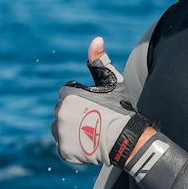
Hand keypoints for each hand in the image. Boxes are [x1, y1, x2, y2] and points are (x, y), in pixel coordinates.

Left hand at [52, 37, 148, 166]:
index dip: (83, 100)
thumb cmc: (121, 108)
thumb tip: (96, 38)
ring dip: (72, 130)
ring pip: (61, 129)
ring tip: (92, 133)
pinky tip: (88, 144)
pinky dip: (74, 146)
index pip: (67, 95)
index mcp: (67, 94)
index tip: (97, 106)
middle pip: (63, 112)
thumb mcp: (112, 80)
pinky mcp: (63, 150)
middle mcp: (59, 112)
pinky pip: (64, 146)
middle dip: (76, 114)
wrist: (127, 138)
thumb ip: (100, 60)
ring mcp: (60, 133)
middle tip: (96, 120)